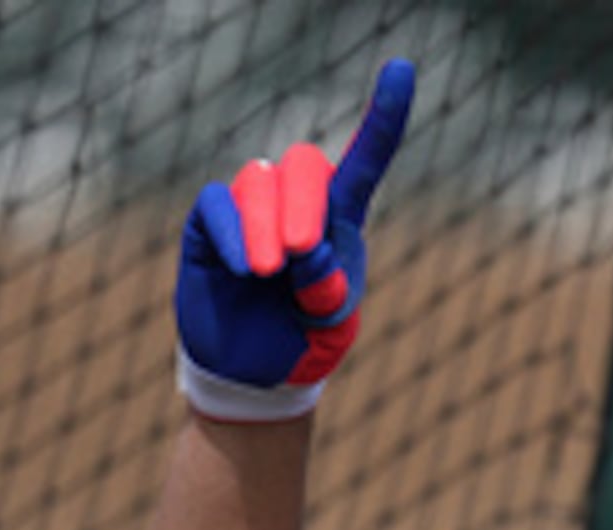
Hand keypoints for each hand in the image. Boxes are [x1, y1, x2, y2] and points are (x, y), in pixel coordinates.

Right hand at [175, 58, 415, 419]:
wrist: (255, 374)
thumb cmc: (303, 343)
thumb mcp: (330, 328)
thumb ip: (328, 294)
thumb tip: (305, 252)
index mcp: (341, 223)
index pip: (363, 162)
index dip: (383, 118)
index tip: (401, 71)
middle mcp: (297, 205)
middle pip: (303, 164)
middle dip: (304, 204)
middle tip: (300, 254)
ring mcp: (251, 210)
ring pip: (258, 182)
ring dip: (265, 226)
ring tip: (267, 275)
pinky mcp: (210, 225)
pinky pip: (216, 204)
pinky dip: (232, 231)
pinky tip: (245, 268)